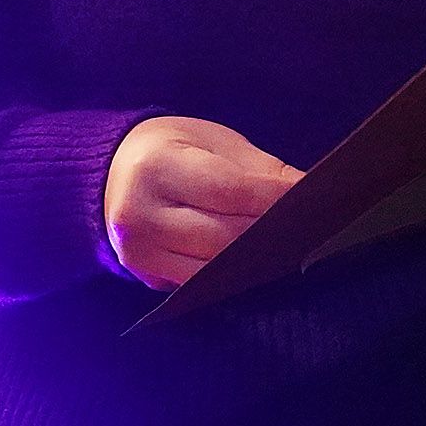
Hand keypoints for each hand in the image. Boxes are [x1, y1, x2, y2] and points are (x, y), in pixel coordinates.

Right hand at [102, 116, 304, 291]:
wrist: (111, 173)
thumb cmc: (172, 151)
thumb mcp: (213, 142)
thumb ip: (260, 170)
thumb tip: (307, 191)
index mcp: (157, 168)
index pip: (228, 190)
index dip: (274, 199)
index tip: (314, 200)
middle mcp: (140, 216)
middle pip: (223, 236)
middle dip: (271, 234)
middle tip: (312, 228)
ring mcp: (139, 253)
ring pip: (214, 267)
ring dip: (256, 260)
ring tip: (292, 246)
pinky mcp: (145, 277)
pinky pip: (200, 283)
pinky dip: (232, 274)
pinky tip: (258, 263)